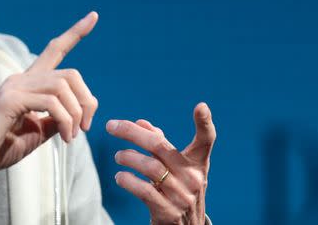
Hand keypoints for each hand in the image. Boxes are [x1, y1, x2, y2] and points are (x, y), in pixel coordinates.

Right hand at [0, 11, 98, 179]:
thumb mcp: (36, 133)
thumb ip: (53, 120)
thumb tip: (73, 117)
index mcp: (27, 84)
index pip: (54, 50)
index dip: (75, 34)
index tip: (93, 16)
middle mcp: (21, 79)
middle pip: (69, 73)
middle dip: (87, 100)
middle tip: (84, 128)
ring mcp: (15, 86)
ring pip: (63, 86)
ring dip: (75, 114)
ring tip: (70, 136)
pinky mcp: (11, 99)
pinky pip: (52, 103)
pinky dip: (64, 120)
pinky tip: (62, 137)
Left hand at [107, 103, 215, 224]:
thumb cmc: (176, 189)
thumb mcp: (174, 167)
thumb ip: (159, 144)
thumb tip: (140, 122)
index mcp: (197, 163)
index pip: (206, 141)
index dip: (205, 123)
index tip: (201, 106)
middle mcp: (193, 178)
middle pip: (159, 146)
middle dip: (131, 133)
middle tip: (111, 126)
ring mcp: (182, 196)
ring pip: (149, 167)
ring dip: (127, 157)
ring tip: (118, 157)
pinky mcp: (169, 212)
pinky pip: (143, 190)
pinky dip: (127, 180)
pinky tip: (120, 177)